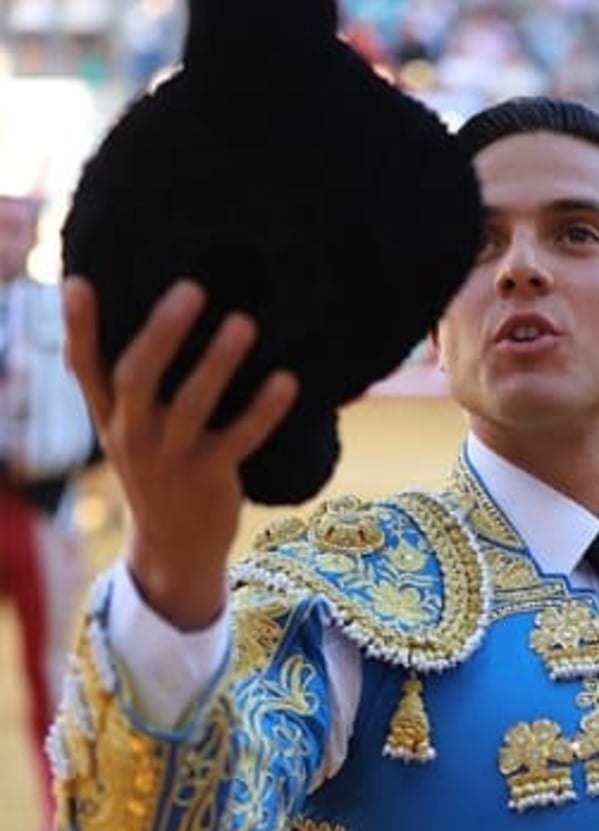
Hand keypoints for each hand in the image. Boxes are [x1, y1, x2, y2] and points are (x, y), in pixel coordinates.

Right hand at [63, 277, 297, 629]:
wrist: (174, 547)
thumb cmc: (156, 466)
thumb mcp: (126, 427)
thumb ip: (124, 382)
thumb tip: (144, 319)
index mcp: (110, 416)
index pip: (85, 367)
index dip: (79, 326)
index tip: (79, 283)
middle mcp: (132, 434)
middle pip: (137, 378)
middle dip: (162, 333)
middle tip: (192, 289)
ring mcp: (171, 458)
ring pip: (191, 405)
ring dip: (217, 363)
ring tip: (244, 323)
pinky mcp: (210, 476)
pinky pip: (240, 438)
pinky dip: (264, 410)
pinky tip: (287, 381)